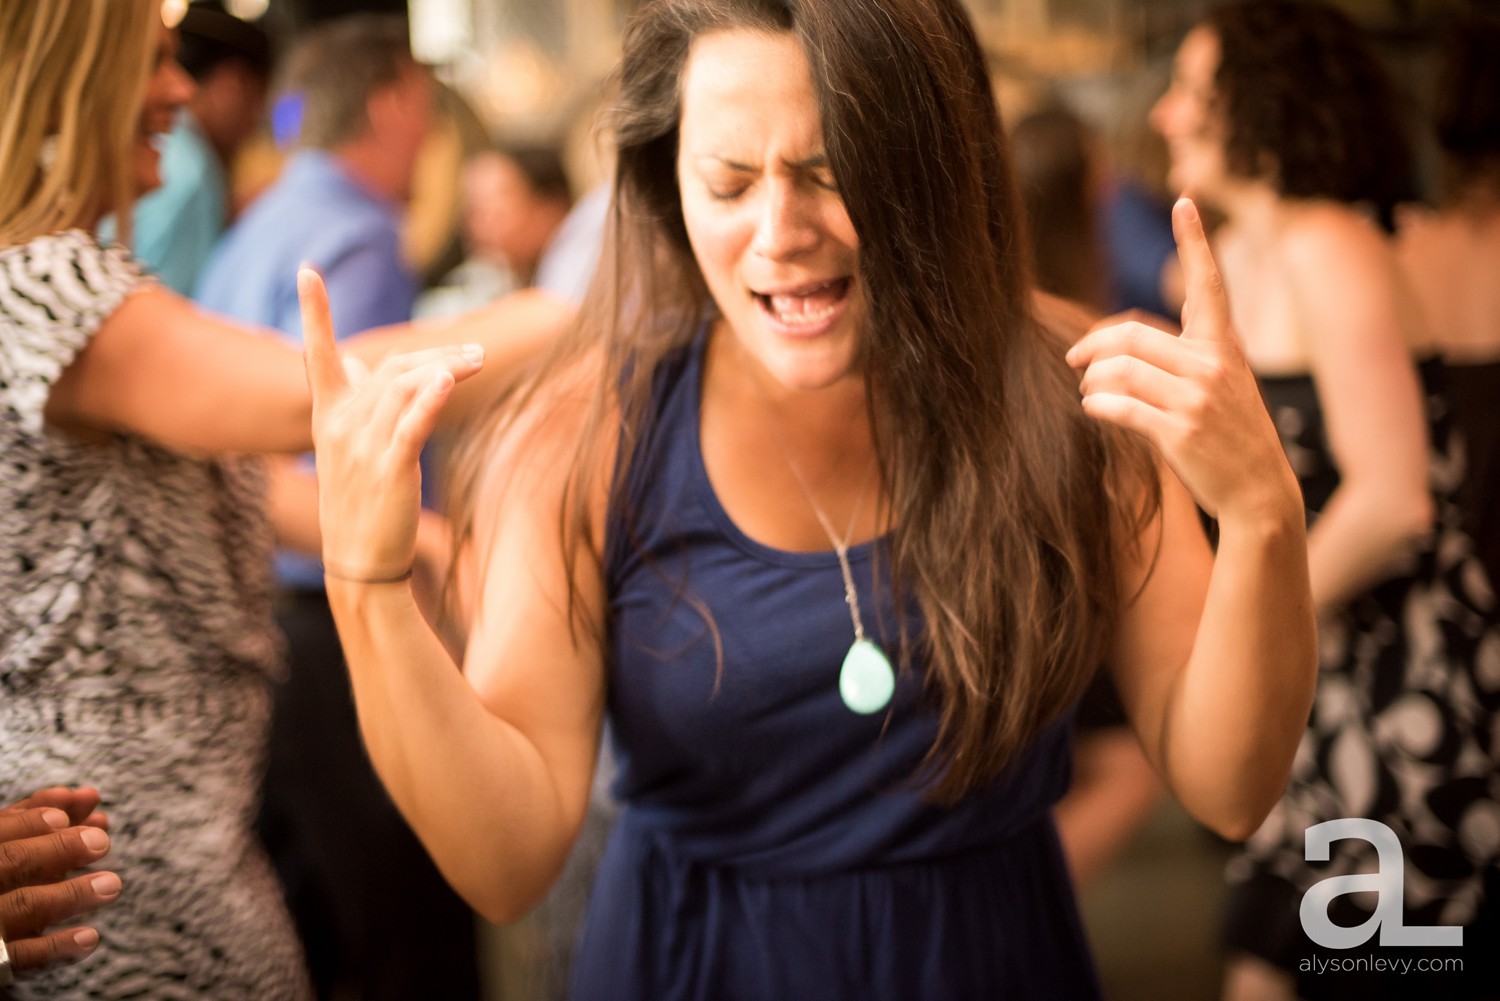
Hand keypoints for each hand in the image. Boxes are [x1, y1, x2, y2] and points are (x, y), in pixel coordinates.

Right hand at [0, 788, 120, 976]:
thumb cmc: (6, 880)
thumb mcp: (10, 847)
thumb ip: (35, 823)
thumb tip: (83, 799)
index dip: (26, 821)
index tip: (62, 815)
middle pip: (8, 864)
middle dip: (56, 849)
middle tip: (102, 841)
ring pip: (22, 908)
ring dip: (70, 895)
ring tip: (112, 885)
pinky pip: (23, 958)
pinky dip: (57, 948)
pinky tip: (90, 937)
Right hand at [300, 269, 484, 584]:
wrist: (359, 562)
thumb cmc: (358, 501)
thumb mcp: (346, 446)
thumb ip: (350, 399)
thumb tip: (352, 360)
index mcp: (328, 417)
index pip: (318, 355)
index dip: (313, 313)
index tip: (306, 271)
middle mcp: (341, 426)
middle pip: (391, 369)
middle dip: (436, 355)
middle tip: (476, 356)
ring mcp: (363, 448)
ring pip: (405, 389)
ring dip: (446, 369)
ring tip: (479, 363)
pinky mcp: (389, 470)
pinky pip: (411, 425)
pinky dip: (429, 398)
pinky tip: (447, 379)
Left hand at [1065, 198, 1294, 522]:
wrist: (1259, 491)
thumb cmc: (1231, 437)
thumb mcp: (1223, 385)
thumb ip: (1185, 357)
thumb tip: (1121, 345)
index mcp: (1224, 346)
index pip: (1209, 284)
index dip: (1194, 241)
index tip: (1184, 201)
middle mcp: (1212, 365)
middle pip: (1130, 334)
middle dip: (1092, 345)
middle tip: (1074, 359)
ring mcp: (1196, 398)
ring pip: (1118, 370)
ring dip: (1091, 381)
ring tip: (1090, 392)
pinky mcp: (1179, 431)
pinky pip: (1118, 406)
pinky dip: (1096, 405)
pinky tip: (1094, 409)